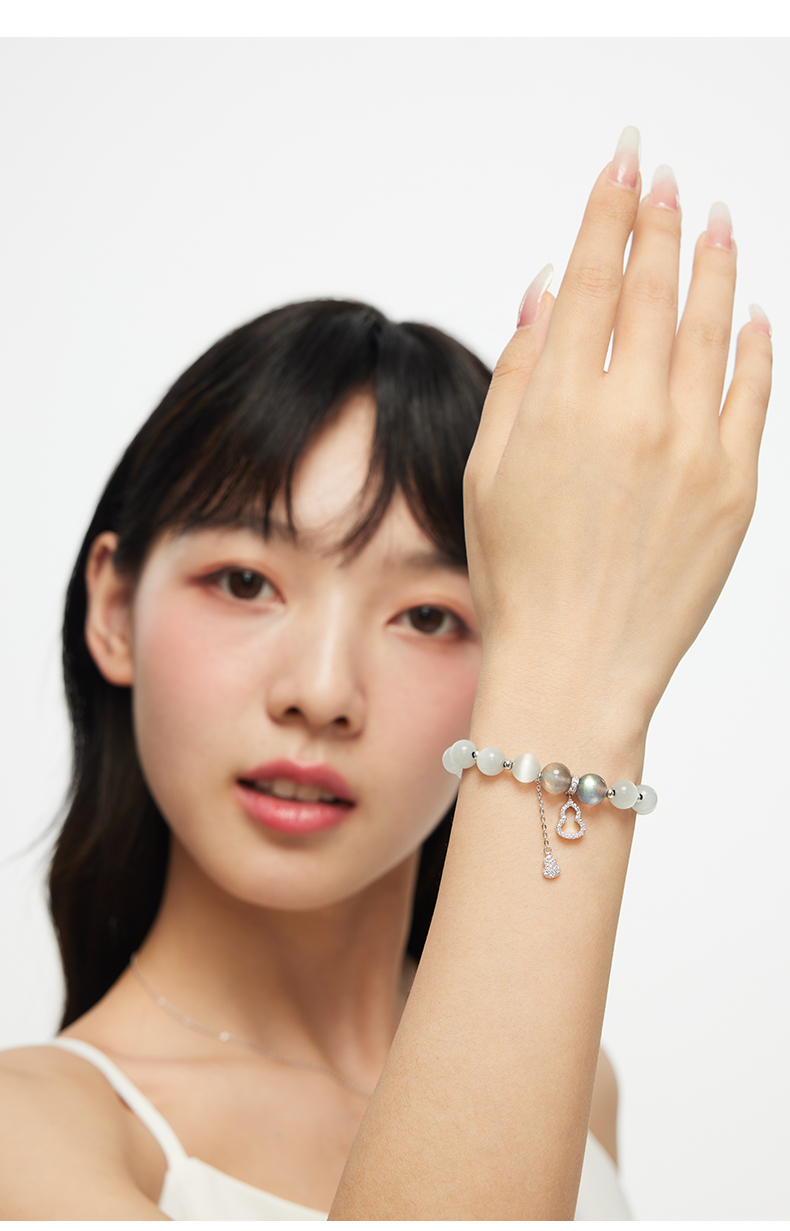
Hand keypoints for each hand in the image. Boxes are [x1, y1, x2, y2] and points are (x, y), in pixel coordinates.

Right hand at [464, 128, 771, 726]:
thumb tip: (549, 290)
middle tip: (667, 176)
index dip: (610, 209)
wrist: (578, 667)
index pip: (598, 278)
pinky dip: (756, 345)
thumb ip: (521, 371)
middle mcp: (635, 412)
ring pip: (715, 327)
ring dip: (716, 264)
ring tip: (717, 219)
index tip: (624, 161)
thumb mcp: (487, 469)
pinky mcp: (737, 487)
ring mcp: (695, 448)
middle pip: (657, 289)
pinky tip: (753, 313)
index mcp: (565, 404)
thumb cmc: (519, 577)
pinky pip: (756, 395)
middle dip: (661, 219)